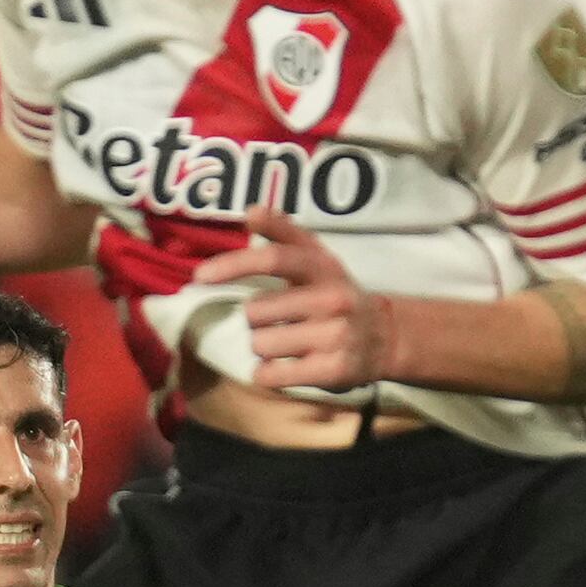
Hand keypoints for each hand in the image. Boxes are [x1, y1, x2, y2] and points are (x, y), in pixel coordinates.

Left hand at [204, 209, 395, 391]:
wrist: (385, 337)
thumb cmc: (335, 293)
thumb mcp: (317, 258)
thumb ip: (284, 232)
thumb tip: (250, 211)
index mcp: (323, 268)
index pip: (274, 258)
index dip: (234, 264)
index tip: (200, 276)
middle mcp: (332, 300)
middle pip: (256, 312)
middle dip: (256, 319)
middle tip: (278, 321)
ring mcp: (336, 336)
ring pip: (261, 344)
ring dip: (263, 347)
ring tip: (285, 344)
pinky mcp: (333, 371)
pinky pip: (273, 375)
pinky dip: (267, 374)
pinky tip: (281, 368)